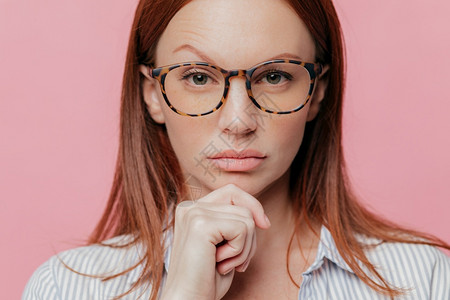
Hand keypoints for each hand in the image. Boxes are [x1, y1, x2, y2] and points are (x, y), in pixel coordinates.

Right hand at [159, 184, 270, 299]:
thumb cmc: (207, 279)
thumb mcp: (224, 245)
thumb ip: (234, 223)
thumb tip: (260, 216)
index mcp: (192, 209)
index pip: (232, 191)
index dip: (253, 206)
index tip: (264, 225)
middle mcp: (190, 207)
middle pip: (243, 205)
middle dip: (249, 237)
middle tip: (234, 260)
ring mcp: (194, 213)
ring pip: (246, 218)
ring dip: (244, 248)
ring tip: (224, 264)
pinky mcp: (201, 225)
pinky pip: (242, 229)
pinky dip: (239, 252)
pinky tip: (220, 264)